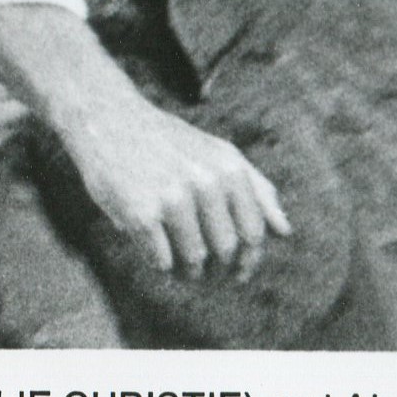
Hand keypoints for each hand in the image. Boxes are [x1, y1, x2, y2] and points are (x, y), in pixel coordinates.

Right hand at [0, 1, 293, 279]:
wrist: (111, 122)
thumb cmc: (170, 144)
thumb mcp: (221, 155)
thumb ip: (257, 190)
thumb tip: (285, 232)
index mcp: (231, 168)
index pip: (254, 232)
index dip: (249, 261)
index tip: (238, 275)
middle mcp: (207, 182)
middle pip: (227, 249)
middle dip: (217, 268)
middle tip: (204, 271)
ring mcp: (174, 197)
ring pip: (196, 259)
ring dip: (189, 271)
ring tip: (180, 265)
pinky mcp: (142, 213)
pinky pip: (162, 261)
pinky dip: (161, 264)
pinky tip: (156, 252)